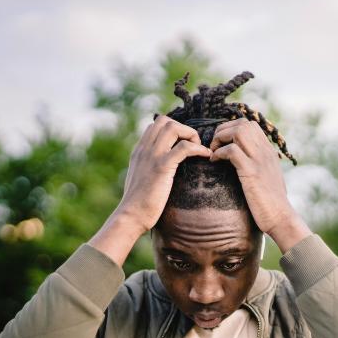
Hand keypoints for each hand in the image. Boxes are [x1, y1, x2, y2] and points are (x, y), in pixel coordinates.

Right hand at [116, 115, 211, 233]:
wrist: (131, 216)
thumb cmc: (138, 204)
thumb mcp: (141, 179)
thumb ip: (148, 169)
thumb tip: (161, 169)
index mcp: (139, 151)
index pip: (155, 125)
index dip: (173, 129)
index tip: (184, 144)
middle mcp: (144, 149)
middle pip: (164, 121)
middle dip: (183, 128)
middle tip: (192, 145)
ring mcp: (152, 156)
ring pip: (173, 127)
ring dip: (190, 134)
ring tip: (199, 149)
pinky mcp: (161, 167)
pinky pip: (184, 147)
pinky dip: (198, 148)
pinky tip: (205, 156)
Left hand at [210, 118, 310, 251]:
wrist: (281, 217)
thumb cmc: (271, 203)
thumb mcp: (266, 178)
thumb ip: (257, 166)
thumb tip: (242, 163)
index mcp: (268, 151)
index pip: (250, 125)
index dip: (231, 129)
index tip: (221, 143)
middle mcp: (265, 151)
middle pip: (242, 124)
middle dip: (223, 130)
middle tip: (214, 146)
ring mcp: (259, 160)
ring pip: (238, 131)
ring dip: (220, 138)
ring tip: (214, 152)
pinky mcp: (251, 172)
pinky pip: (232, 151)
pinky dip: (219, 153)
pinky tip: (215, 162)